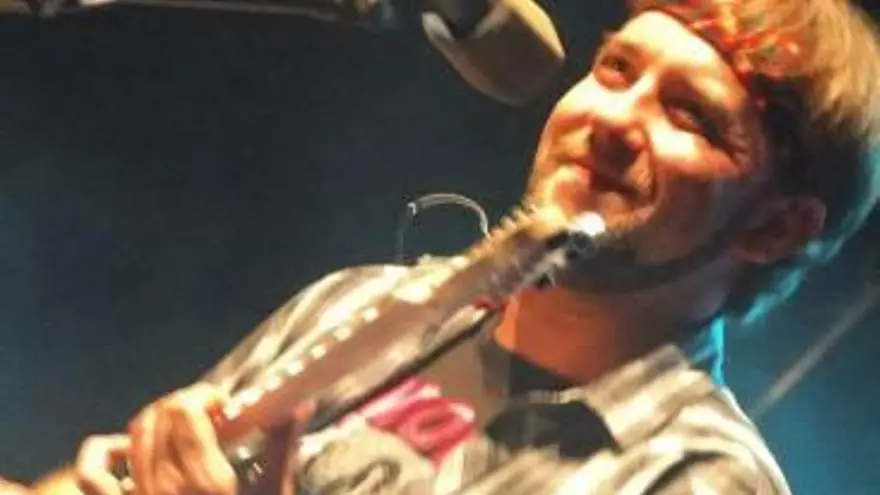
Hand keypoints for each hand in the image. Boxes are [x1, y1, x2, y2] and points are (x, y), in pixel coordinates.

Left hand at [75, 383, 302, 494]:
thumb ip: (282, 450)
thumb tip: (299, 405)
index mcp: (205, 482)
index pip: (185, 409)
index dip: (204, 396)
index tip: (226, 408)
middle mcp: (164, 487)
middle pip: (159, 415)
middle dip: (185, 403)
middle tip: (210, 418)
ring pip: (134, 434)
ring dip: (157, 420)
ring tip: (181, 431)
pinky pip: (92, 474)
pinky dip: (103, 452)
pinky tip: (129, 449)